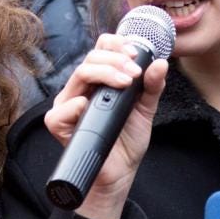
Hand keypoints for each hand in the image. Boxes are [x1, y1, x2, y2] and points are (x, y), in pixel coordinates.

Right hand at [44, 33, 167, 218]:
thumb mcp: (145, 110)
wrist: (120, 173)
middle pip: (90, 58)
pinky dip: (77, 105)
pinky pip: (62, 109)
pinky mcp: (59, 125)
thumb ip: (152, 87)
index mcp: (98, 81)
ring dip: (104, 73)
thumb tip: (161, 63)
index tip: (136, 53)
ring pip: (78, 75)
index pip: (100, 49)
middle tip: (134, 73)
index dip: (117, 45)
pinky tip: (91, 106)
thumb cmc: (127, 141)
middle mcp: (80, 89)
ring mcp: (67, 106)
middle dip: (115, 60)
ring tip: (125, 82)